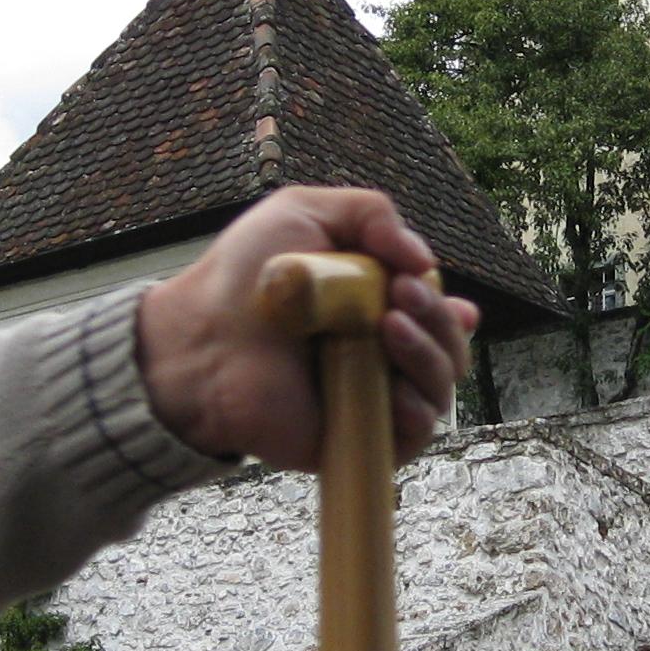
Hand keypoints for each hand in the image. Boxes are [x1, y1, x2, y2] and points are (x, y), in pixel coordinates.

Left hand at [136, 187, 480, 470]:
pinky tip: (396, 392)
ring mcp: (371, 398)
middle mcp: (380, 353)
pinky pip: (414, 436)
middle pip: (448, 346)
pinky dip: (416, 413)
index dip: (447, 305)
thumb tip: (422, 258)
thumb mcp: (304, 212)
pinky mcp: (357, 438)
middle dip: (437, 318)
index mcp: (374, 305)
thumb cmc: (242, 277)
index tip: (423, 282)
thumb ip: (370, 213)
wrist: (200, 340)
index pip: (438, 312)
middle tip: (400, 293)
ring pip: (439, 387)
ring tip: (391, 326)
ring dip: (431, 355)